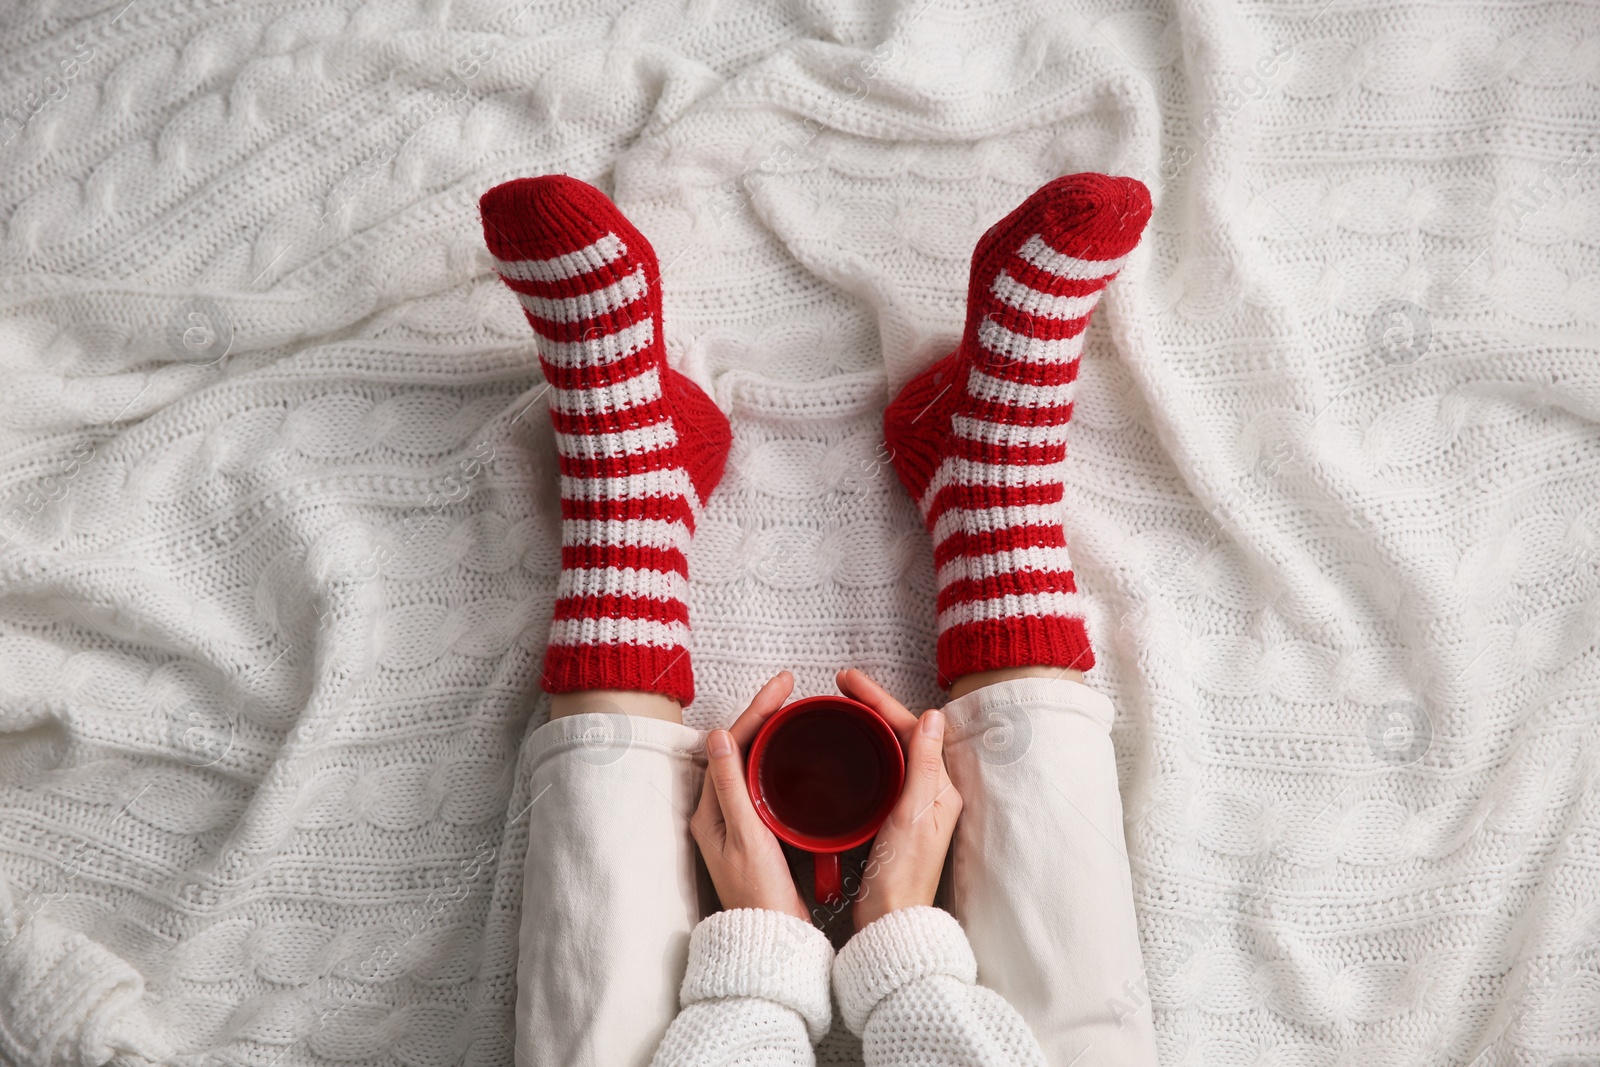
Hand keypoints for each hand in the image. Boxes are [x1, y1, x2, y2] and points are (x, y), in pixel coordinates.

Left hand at [689, 671, 809, 922]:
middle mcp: (719, 813)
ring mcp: (737, 822)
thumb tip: (718, 735)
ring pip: (751, 763)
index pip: (730, 746)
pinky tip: (792, 753)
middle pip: (739, 748)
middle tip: (789, 687)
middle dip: (763, 715)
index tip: (782, 686)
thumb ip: (732, 787)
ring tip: (790, 709)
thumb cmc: (758, 895)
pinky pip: (763, 782)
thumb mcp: (746, 836)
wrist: (773, 937)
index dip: (756, 711)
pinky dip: (777, 760)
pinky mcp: (756, 832)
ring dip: (769, 733)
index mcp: (709, 811)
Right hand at [837, 669, 962, 930]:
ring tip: (843, 706)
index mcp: (940, 789)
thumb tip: (933, 717)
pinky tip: (848, 749)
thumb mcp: (912, 816)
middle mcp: (930, 793)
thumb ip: (923, 767)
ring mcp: (912, 806)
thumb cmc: (901, 878)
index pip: (912, 728)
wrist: (888, 921)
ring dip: (868, 724)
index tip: (850, 682)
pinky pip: (882, 772)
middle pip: (902, 734)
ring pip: (892, 750)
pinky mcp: (893, 819)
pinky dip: (864, 752)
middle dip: (873, 705)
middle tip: (841, 686)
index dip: (880, 701)